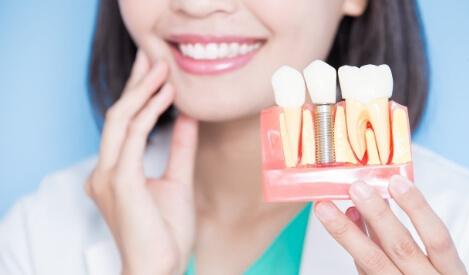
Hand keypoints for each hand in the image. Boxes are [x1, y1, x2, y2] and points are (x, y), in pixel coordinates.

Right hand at [85, 50, 197, 274]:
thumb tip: (187, 118)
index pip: (123, 123)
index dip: (137, 94)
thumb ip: (179, 148)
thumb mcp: (177, 181)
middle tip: (153, 56)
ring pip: (121, 119)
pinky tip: (167, 96)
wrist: (160, 269)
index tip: (155, 71)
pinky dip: (149, 112)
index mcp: (114, 172)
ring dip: (143, 90)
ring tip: (163, 68)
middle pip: (117, 114)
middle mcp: (104, 170)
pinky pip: (133, 136)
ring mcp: (108, 175)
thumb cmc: (166, 233)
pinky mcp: (120, 181)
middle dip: (136, 83)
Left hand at [314, 175, 466, 274]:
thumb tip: (377, 198)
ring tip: (328, 208)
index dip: (417, 208)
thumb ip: (404, 231)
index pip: (436, 237)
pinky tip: (341, 226)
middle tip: (356, 188)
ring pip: (373, 260)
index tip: (396, 181)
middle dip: (377, 214)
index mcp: (449, 271)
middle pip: (400, 246)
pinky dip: (352, 247)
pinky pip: (363, 271)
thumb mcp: (434, 261)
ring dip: (347, 231)